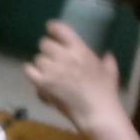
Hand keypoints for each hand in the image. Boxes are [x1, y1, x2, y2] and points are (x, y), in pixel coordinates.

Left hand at [25, 21, 124, 136]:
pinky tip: (35, 74)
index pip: (60, 29)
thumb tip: (107, 55)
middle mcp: (64, 56)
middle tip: (51, 56)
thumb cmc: (106, 92)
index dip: (53, 28)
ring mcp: (52, 70)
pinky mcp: (43, 83)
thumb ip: (107, 60)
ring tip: (47, 70)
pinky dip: (31, 71)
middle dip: (47, 49)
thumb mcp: (110, 71)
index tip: (51, 30)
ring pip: (38, 58)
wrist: (96, 112)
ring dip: (41, 63)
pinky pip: (29, 70)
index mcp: (80, 49)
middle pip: (45, 44)